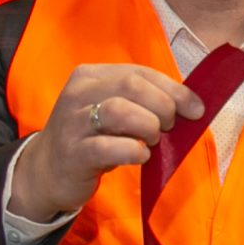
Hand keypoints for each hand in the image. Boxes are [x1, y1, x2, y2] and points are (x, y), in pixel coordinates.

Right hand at [7, 63, 201, 221]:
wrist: (47, 172)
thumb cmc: (91, 139)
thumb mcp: (113, 112)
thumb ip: (143, 102)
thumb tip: (191, 105)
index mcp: (91, 76)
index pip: (139, 72)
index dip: (174, 89)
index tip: (196, 109)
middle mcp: (78, 93)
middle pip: (131, 86)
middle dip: (162, 106)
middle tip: (169, 127)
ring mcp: (72, 122)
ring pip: (119, 110)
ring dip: (148, 126)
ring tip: (153, 141)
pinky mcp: (73, 153)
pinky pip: (108, 147)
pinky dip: (133, 151)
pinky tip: (140, 156)